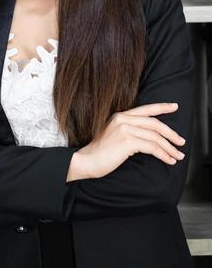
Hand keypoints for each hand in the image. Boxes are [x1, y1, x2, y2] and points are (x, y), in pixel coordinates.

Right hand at [67, 102, 184, 181]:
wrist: (86, 161)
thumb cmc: (100, 153)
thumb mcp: (115, 137)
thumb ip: (130, 132)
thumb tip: (150, 139)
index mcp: (120, 116)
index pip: (145, 109)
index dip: (162, 107)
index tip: (174, 106)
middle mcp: (123, 119)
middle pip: (155, 123)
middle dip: (171, 133)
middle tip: (181, 142)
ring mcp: (124, 129)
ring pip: (155, 137)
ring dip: (170, 148)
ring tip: (178, 156)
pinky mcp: (127, 141)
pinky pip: (152, 147)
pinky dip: (163, 154)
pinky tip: (168, 160)